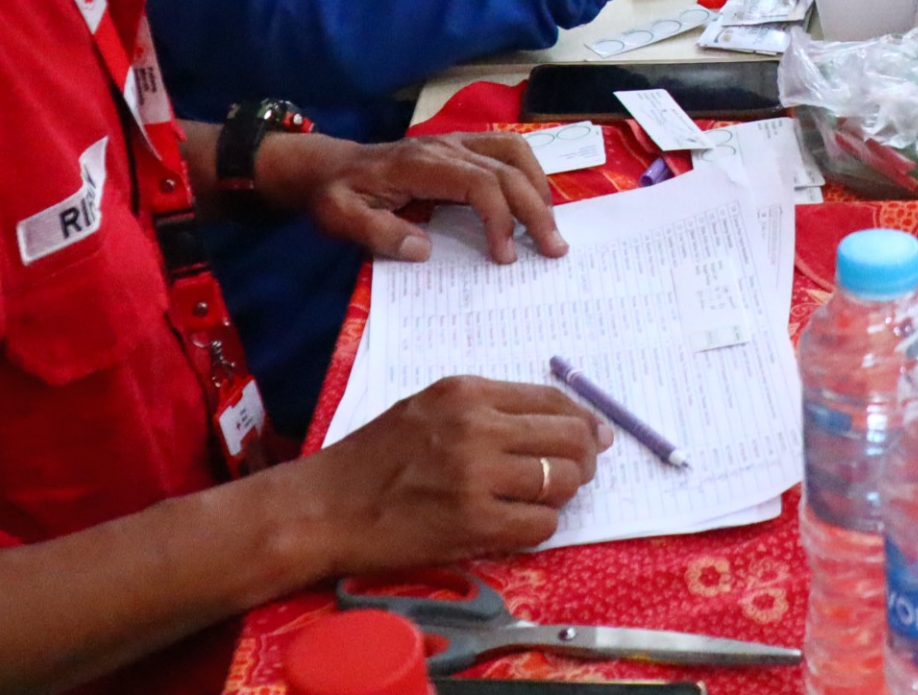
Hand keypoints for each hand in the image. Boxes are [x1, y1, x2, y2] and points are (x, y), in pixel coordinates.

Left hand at [260, 130, 565, 264]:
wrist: (329, 167)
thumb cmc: (336, 195)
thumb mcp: (341, 218)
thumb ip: (378, 233)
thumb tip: (424, 249)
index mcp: (421, 164)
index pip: (479, 182)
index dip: (500, 217)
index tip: (505, 256)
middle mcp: (446, 146)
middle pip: (507, 169)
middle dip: (536, 209)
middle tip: (555, 249)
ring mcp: (456, 142)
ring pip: (515, 151)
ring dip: (539, 186)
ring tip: (551, 224)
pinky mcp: (461, 146)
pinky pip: (507, 149)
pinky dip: (529, 172)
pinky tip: (535, 199)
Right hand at [291, 374, 608, 566]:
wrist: (324, 508)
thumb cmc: (374, 458)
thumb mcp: (428, 408)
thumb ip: (488, 410)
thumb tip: (561, 422)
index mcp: (466, 392)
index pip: (552, 399)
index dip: (581, 419)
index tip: (593, 435)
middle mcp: (477, 428)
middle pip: (568, 437)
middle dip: (584, 457)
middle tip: (580, 471)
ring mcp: (476, 477)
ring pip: (562, 481)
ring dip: (564, 493)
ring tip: (546, 498)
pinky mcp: (473, 524)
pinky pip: (539, 524)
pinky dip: (540, 526)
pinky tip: (519, 523)